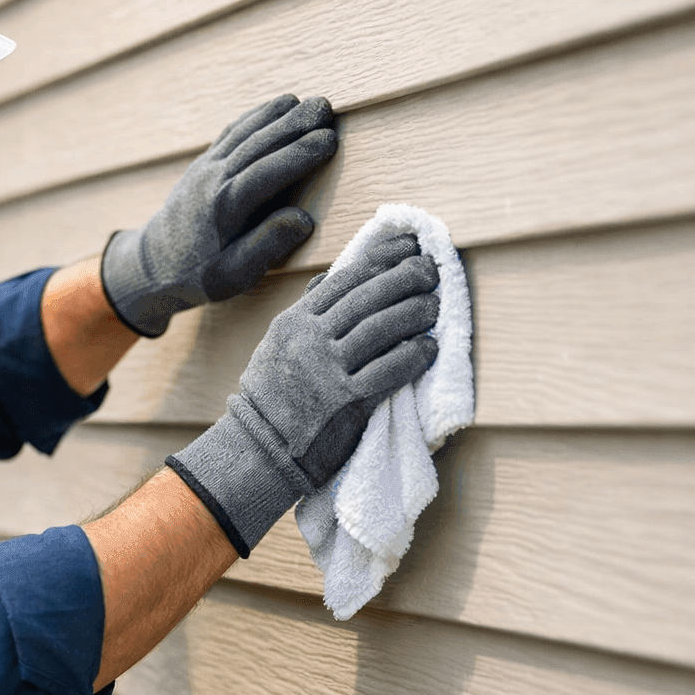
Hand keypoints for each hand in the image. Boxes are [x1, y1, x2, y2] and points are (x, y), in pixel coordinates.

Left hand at [100, 94, 337, 336]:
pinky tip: (279, 107)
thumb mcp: (234, 275)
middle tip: (327, 107)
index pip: (268, 172)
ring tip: (311, 102)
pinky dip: (257, 116)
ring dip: (279, 114)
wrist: (155, 262)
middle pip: (260, 143)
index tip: (330, 140)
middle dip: (296, 124)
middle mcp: (215, 179)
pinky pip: (233, 131)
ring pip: (247, 131)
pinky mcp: (204, 161)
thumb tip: (303, 219)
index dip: (300, 154)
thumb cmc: (200, 274)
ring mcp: (207, 166)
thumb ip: (267, 246)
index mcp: (226, 207)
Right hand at [166, 234, 440, 554]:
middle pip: (367, 297)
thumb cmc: (272, 395)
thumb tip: (329, 278)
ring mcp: (327, 370)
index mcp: (295, 321)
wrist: (259, 448)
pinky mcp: (345, 402)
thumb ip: (306, 312)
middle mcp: (309, 340)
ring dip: (414, 312)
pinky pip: (387, 371)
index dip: (382, 258)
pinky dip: (413, 356)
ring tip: (434, 304)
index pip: (345, 278)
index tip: (407, 246)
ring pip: (380, 328)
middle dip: (405, 277)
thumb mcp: (277, 344)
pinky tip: (429, 347)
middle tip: (431, 268)